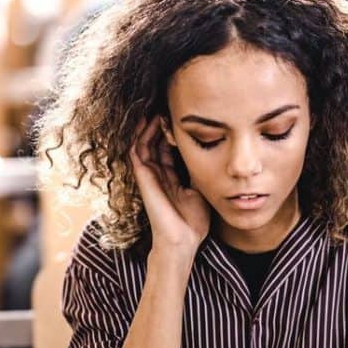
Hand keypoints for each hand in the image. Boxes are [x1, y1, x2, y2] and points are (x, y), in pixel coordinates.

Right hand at [131, 116, 210, 254]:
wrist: (182, 241)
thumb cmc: (192, 223)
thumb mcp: (201, 190)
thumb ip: (199, 172)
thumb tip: (210, 153)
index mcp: (169, 177)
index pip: (166, 149)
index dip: (170, 132)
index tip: (179, 115)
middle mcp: (157, 174)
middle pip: (152, 143)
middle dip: (157, 125)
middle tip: (165, 105)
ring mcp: (148, 176)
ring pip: (142, 143)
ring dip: (148, 126)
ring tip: (156, 109)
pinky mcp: (143, 178)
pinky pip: (136, 151)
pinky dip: (140, 136)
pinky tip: (148, 121)